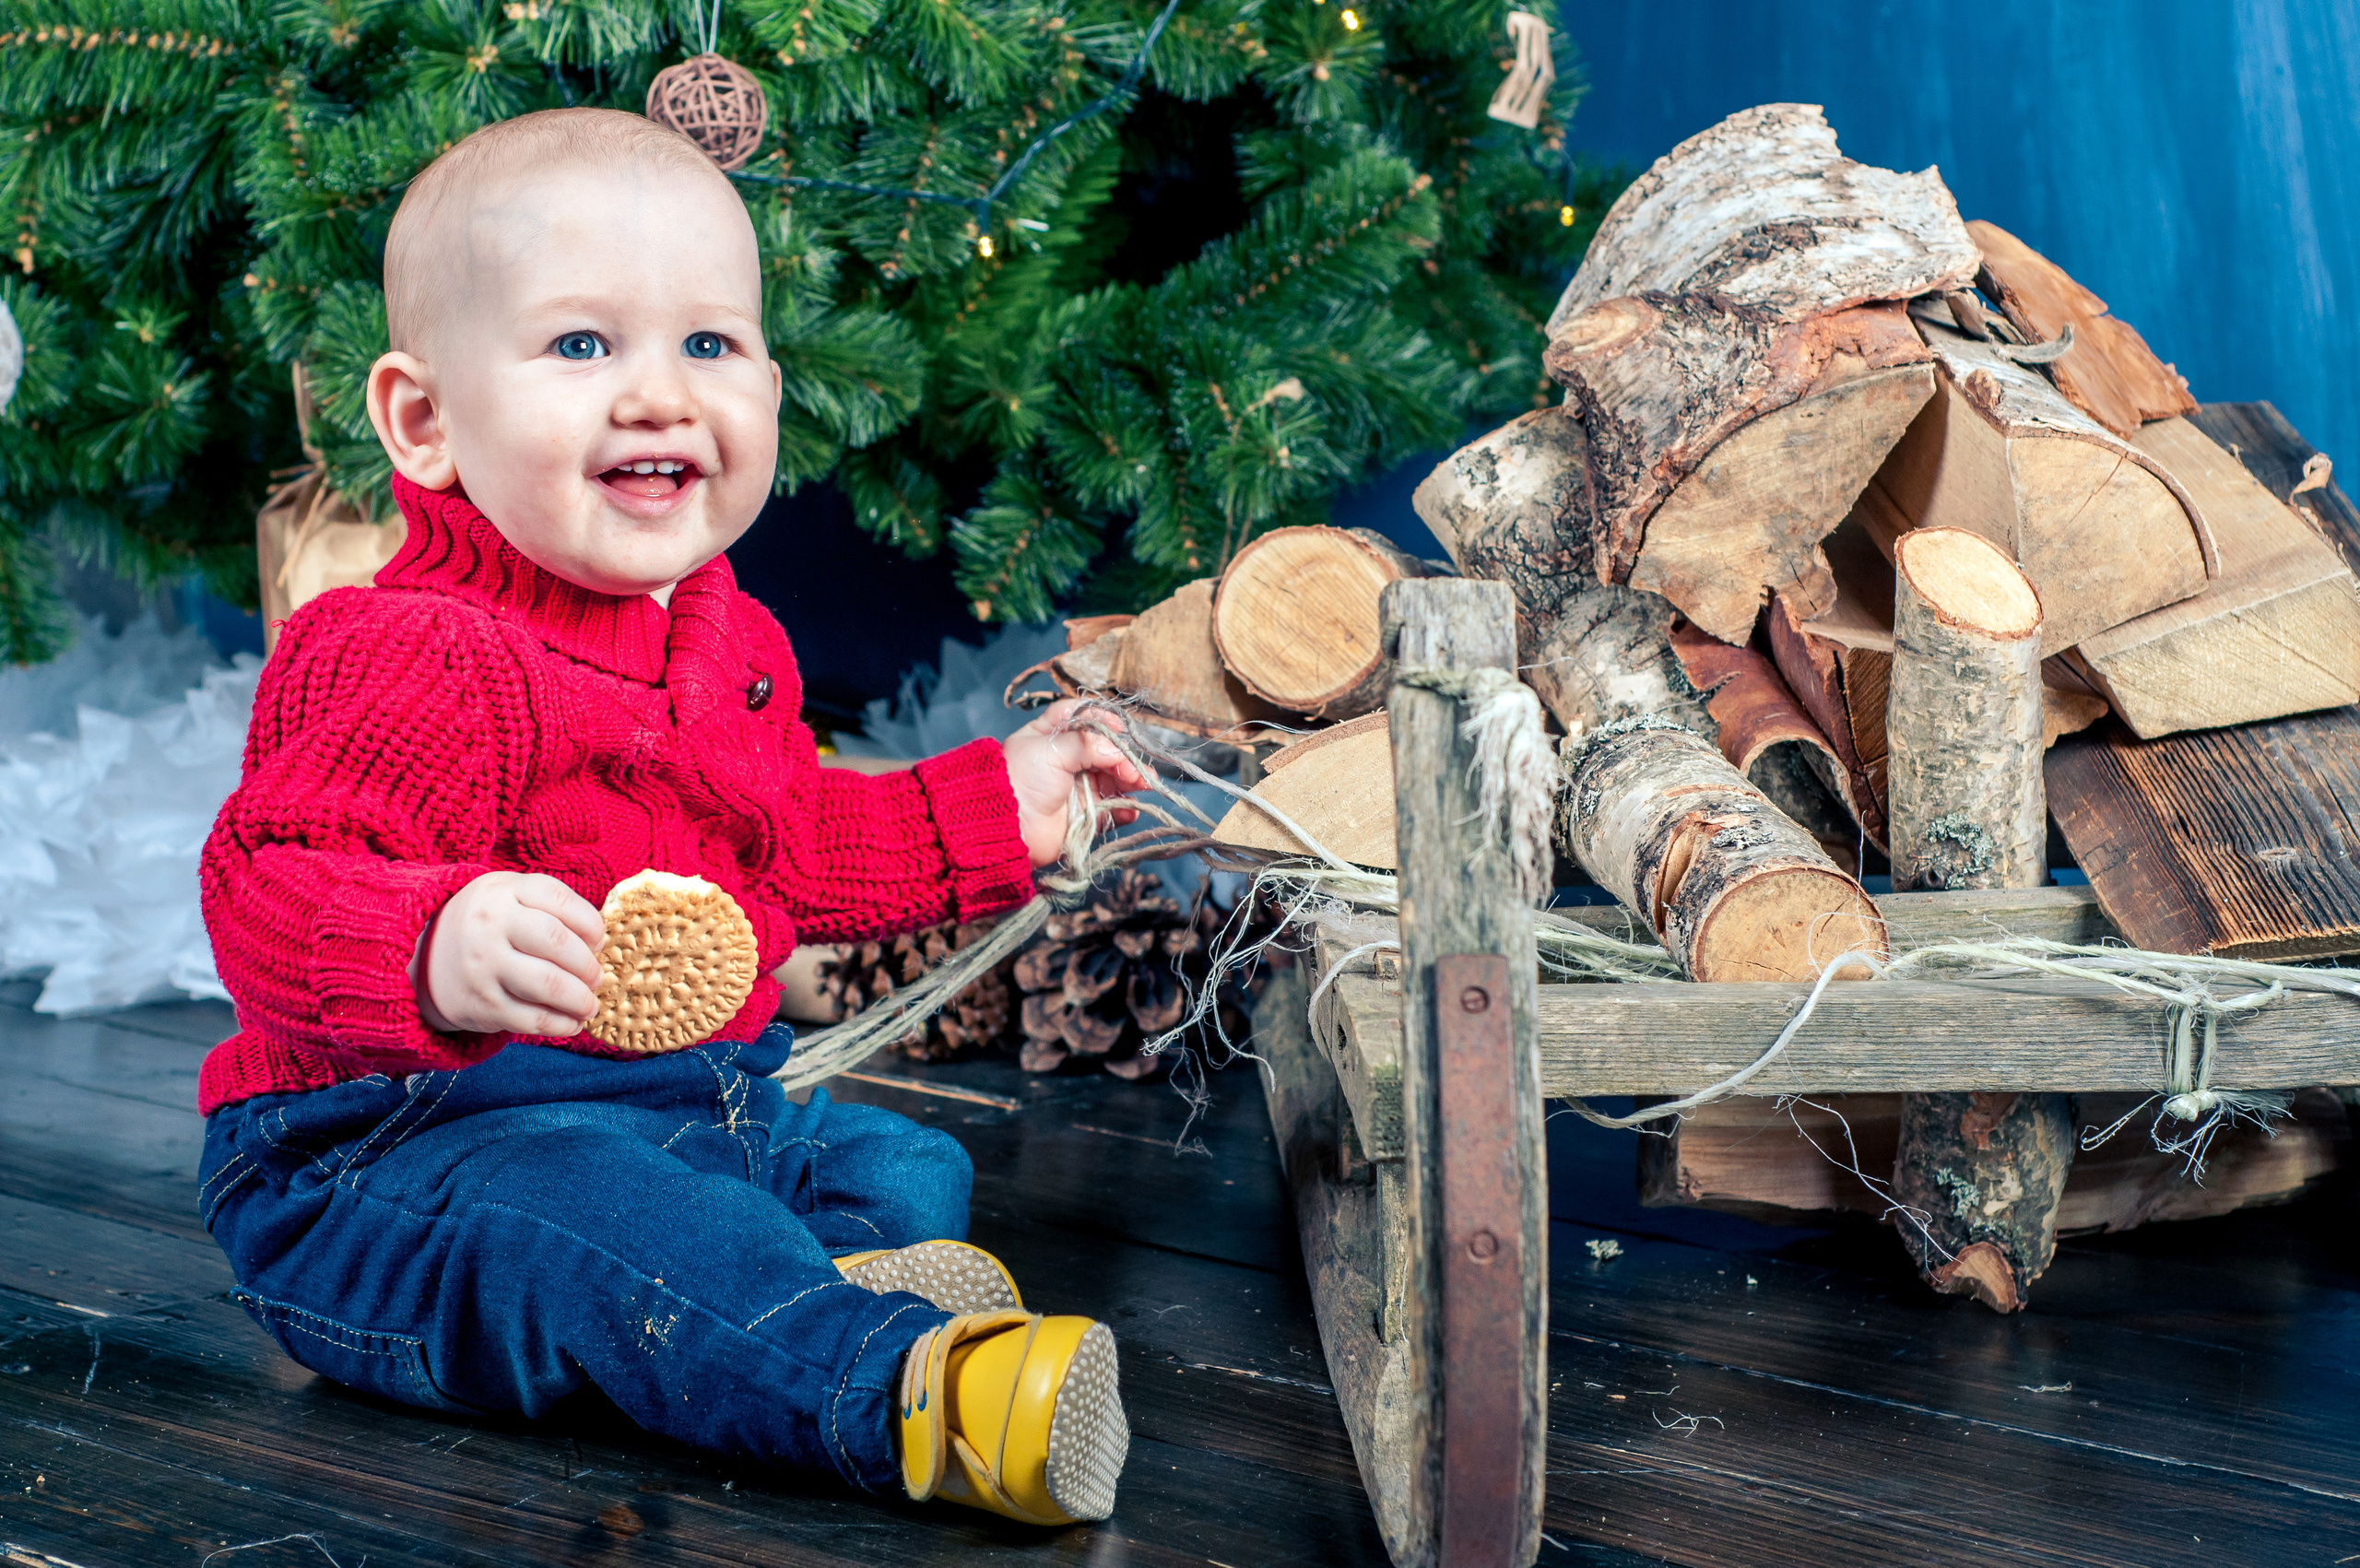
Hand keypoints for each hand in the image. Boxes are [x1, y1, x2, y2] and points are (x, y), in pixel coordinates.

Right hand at [411, 872, 605, 1036]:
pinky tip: (572, 1022)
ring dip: (581, 999)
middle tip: (596, 976)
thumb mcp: (509, 896)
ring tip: (589, 1004)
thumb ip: (552, 906)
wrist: (424, 957)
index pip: (560, 900)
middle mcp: (490, 926)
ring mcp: (484, 967)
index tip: (598, 941)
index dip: (591, 924)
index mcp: (502, 891)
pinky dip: (562, 1024)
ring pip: (550, 985)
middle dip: (588, 965)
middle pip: (558, 943)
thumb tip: (598, 944)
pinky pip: (534, 1019)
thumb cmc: (485, 924)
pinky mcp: (482, 1005)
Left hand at [1002, 701, 1148, 867]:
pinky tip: (1129, 809)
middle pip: (1105, 750)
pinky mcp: (1086, 814)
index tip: (1120, 727)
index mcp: (1050, 735)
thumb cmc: (1020, 780)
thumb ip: (1089, 744)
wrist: (1008, 827)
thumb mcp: (1051, 749)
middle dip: (1125, 757)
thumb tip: (1120, 752)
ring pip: (1114, 779)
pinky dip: (1125, 809)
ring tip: (1143, 785)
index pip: (1081, 716)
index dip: (1102, 718)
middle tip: (1137, 769)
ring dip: (1132, 781)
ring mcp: (1077, 787)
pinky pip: (1113, 809)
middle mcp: (1066, 759)